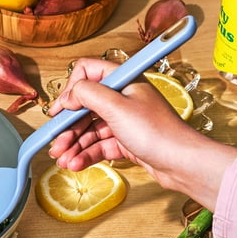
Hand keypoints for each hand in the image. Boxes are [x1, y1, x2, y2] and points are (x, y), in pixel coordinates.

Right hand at [47, 58, 236, 210]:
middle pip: (84, 107)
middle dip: (68, 126)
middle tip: (55, 143)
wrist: (181, 164)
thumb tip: (67, 95)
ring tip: (62, 160)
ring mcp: (124, 120)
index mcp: (123, 81)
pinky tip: (75, 164)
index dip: (70, 91)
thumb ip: (87, 94)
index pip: (87, 73)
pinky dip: (85, 154)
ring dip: (73, 144)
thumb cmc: (157, 132)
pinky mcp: (126, 141)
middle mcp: (122, 98)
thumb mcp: (116, 107)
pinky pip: (99, 145)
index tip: (60, 110)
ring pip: (89, 129)